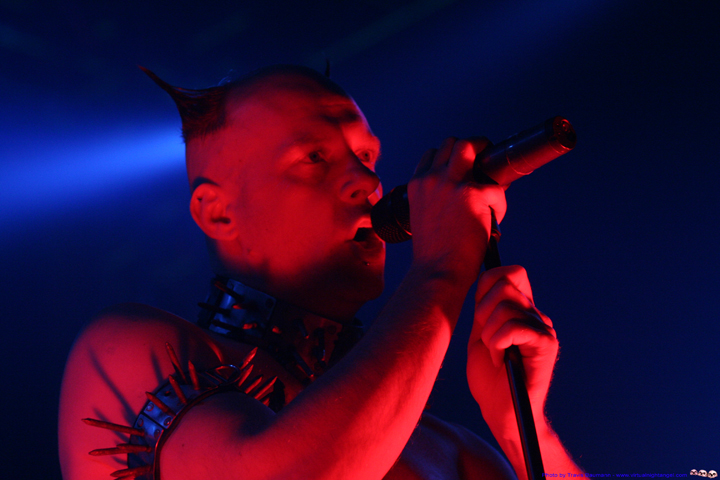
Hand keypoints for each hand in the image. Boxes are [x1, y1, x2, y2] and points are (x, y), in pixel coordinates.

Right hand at [408, 137, 506, 286]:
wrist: (438, 271)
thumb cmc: (433, 252)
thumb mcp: (423, 216)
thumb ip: (435, 198)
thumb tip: (461, 191)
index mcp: (416, 185)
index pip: (433, 154)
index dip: (449, 158)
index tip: (461, 168)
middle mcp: (431, 179)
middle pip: (452, 143)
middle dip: (471, 149)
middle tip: (482, 163)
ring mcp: (451, 184)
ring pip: (469, 146)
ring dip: (484, 155)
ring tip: (491, 177)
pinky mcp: (474, 194)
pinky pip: (495, 188)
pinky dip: (498, 204)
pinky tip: (493, 220)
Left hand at [467, 265, 557, 436]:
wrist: (501, 413)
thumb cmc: (489, 378)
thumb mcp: (480, 334)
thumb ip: (485, 308)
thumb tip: (485, 279)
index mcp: (521, 310)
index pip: (509, 273)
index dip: (487, 286)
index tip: (480, 317)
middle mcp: (536, 314)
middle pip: (505, 285)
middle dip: (483, 312)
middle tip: (487, 340)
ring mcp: (544, 327)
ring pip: (505, 307)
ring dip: (489, 335)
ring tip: (495, 355)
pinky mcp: (546, 343)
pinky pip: (513, 327)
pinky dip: (497, 344)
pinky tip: (500, 361)